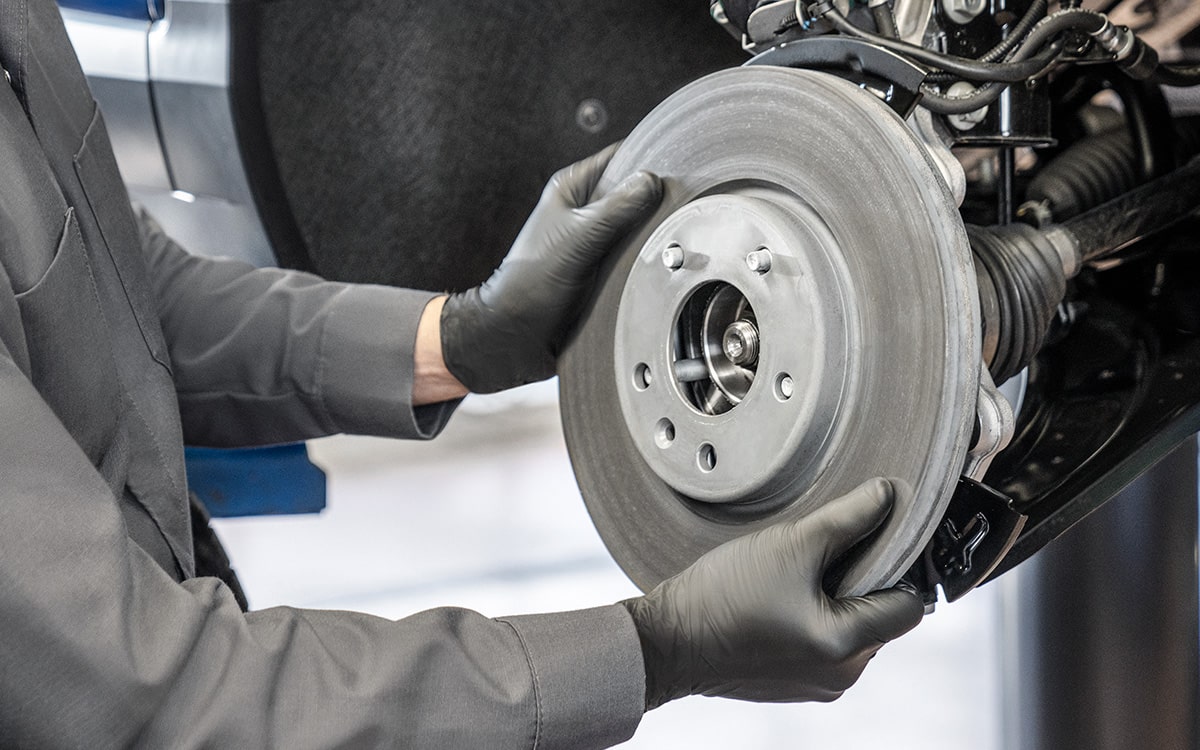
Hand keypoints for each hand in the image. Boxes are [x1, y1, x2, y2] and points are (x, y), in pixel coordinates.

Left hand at [439, 144, 661, 392]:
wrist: (519, 332)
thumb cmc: (531, 282)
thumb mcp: (579, 237)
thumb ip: (617, 208)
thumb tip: (652, 181)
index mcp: (572, 188)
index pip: (620, 157)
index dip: (649, 160)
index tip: (677, 167)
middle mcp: (584, 210)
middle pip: (634, 192)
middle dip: (655, 200)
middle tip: (678, 208)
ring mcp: (594, 239)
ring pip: (637, 225)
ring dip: (651, 232)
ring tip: (668, 236)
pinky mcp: (602, 266)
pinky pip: (633, 253)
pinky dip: (645, 256)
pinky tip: (656, 260)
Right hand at [621, 478, 924, 708]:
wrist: (666, 639)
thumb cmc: (724, 595)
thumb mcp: (791, 543)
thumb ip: (848, 517)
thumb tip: (890, 494)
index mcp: (847, 648)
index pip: (909, 606)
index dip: (896, 567)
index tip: (869, 541)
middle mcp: (841, 675)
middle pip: (879, 616)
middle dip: (858, 580)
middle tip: (817, 554)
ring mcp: (816, 684)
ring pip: (849, 627)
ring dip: (832, 597)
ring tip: (791, 575)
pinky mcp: (792, 682)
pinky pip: (821, 641)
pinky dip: (810, 615)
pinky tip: (776, 596)